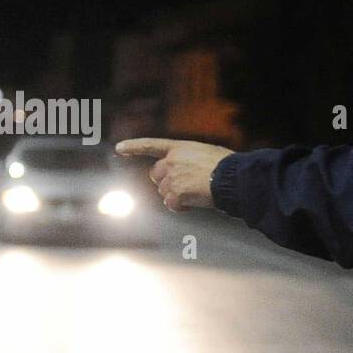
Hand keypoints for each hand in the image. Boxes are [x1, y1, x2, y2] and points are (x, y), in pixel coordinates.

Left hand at [116, 139, 233, 211]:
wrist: (233, 177)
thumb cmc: (228, 166)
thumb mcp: (207, 154)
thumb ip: (191, 160)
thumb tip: (191, 173)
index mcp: (180, 147)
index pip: (151, 145)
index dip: (134, 147)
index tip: (119, 149)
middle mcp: (171, 161)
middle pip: (156, 176)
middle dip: (166, 183)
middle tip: (185, 187)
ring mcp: (173, 177)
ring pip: (164, 192)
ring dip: (177, 196)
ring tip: (197, 193)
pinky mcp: (176, 193)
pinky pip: (172, 204)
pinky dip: (182, 207)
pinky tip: (195, 202)